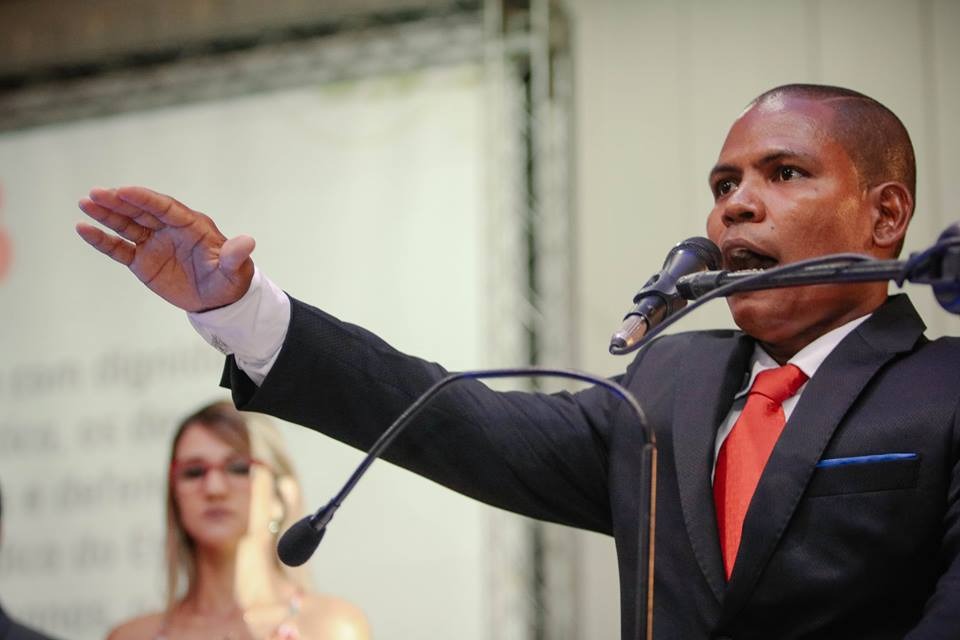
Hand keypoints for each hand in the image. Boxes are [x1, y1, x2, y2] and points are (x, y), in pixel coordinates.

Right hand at [76, 186, 255, 311]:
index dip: (145, 199)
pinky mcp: (142, 261)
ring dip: (106, 214)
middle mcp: (169, 229)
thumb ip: (236, 256)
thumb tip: (248, 241)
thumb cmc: (231, 280)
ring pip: (127, 225)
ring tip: (85, 203)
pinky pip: (119, 248)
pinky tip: (83, 228)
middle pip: (141, 211)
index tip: (124, 190)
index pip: (165, 207)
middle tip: (96, 193)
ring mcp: (154, 243)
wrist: (219, 300)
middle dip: (119, 202)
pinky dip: (102, 240)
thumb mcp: (236, 270)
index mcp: (192, 225)